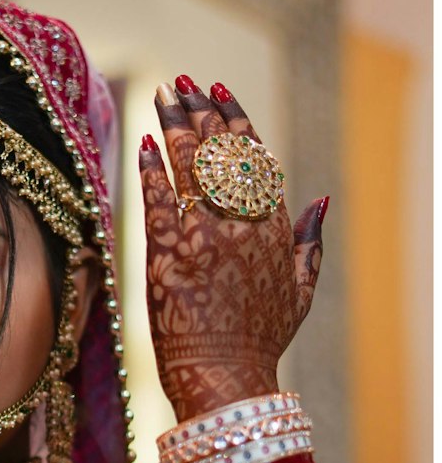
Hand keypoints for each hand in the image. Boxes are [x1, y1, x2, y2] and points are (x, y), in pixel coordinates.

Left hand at [139, 76, 325, 422]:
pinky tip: (143, 145)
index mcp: (275, 230)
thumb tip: (320, 198)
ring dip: (176, 126)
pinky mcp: (169, 257)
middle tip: (183, 83)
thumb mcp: (300, 292)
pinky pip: (158, 201)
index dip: (236, 120)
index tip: (220, 92)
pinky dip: (150, 170)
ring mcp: (205, 239)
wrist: (225, 379)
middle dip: (202, 110)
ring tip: (163, 97)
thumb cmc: (260, 342)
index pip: (256, 159)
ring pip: (190, 167)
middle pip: (222, 152)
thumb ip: (311, 243)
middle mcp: (243, 227)